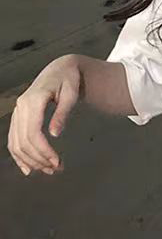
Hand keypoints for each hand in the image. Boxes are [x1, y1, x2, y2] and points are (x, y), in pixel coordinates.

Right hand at [6, 55, 79, 175]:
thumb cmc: (69, 79)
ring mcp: (17, 112)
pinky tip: (28, 168)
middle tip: (56, 169)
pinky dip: (19, 155)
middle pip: (24, 141)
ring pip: (16, 143)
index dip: (43, 150)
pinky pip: (14, 139)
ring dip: (30, 160)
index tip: (57, 162)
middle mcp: (21, 107)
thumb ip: (63, 113)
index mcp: (34, 100)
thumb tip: (55, 134)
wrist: (60, 69)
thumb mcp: (71, 93)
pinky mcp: (18, 116)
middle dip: (39, 158)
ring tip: (48, 169)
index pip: (33, 132)